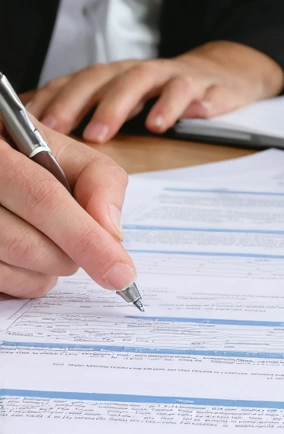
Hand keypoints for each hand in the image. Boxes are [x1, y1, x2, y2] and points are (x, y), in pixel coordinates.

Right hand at [0, 125, 136, 297]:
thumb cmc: (29, 156)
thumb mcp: (66, 152)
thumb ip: (98, 180)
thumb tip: (112, 233)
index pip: (44, 200)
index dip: (86, 239)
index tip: (122, 273)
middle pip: (27, 244)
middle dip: (72, 256)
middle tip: (88, 247)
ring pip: (12, 268)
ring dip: (50, 271)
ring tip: (55, 244)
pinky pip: (1, 282)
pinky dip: (28, 280)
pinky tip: (31, 259)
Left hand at [25, 41, 283, 142]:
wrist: (224, 74)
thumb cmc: (166, 95)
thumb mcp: (128, 103)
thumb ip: (92, 115)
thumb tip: (44, 140)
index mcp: (112, 77)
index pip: (73, 83)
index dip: (48, 101)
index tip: (25, 126)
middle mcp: (134, 72)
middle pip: (98, 78)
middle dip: (72, 103)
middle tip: (53, 129)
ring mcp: (166, 75)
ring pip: (135, 81)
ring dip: (114, 106)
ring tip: (99, 134)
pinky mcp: (198, 84)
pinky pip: (182, 91)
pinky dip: (169, 106)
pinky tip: (160, 126)